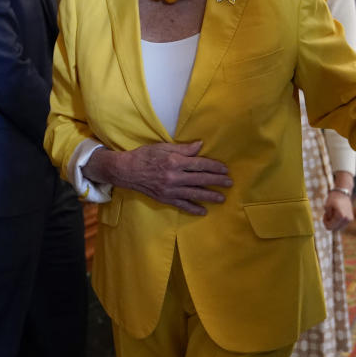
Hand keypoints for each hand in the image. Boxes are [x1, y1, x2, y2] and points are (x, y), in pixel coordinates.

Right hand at [89, 141, 231, 214]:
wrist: (127, 171)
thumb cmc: (145, 155)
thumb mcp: (163, 147)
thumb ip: (183, 148)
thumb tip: (200, 145)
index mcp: (174, 161)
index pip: (200, 164)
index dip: (214, 166)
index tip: (224, 169)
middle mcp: (174, 177)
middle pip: (200, 179)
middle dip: (217, 181)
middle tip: (229, 183)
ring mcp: (170, 190)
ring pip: (194, 193)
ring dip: (209, 196)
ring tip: (221, 198)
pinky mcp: (165, 199)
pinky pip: (182, 205)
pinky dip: (193, 208)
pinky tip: (203, 211)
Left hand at [322, 190, 353, 230]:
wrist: (342, 193)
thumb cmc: (333, 198)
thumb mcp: (326, 206)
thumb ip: (327, 217)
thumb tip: (329, 227)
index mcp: (341, 216)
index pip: (330, 227)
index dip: (325, 222)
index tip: (325, 214)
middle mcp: (347, 219)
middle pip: (334, 229)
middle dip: (329, 223)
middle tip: (328, 214)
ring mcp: (350, 220)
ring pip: (338, 228)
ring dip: (333, 223)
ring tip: (332, 213)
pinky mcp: (350, 219)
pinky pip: (342, 225)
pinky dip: (337, 222)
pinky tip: (336, 214)